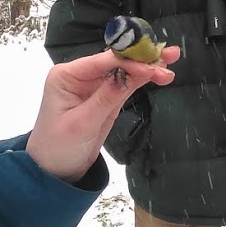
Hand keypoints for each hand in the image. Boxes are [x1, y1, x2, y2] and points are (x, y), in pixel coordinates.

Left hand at [26, 46, 179, 182]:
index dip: (129, 61)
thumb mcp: (82, 123)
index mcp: (67, 75)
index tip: (152, 65)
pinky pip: (126, 84)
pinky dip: (143, 80)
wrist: (54, 172)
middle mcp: (80, 75)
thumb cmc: (58, 147)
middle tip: (170, 54)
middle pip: (115, 61)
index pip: (102, 61)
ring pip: (125, 71)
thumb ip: (107, 97)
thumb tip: (133, 73)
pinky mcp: (105, 99)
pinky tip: (160, 74)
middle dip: (142, 58)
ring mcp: (94, 86)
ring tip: (172, 61)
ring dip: (148, 67)